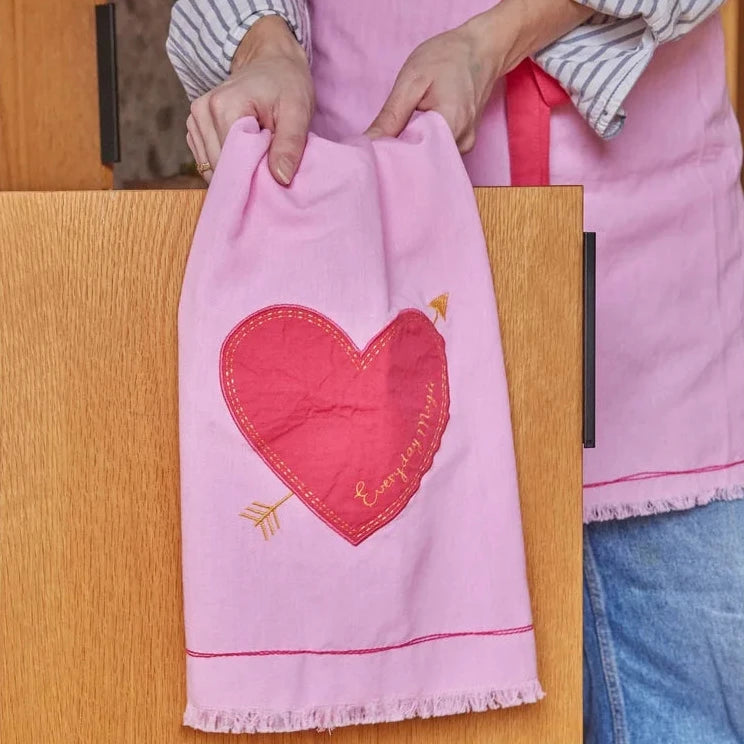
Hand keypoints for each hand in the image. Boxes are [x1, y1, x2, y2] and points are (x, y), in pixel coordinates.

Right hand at [186, 15, 313, 184]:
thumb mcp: (298, 113)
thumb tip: (281, 178)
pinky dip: (227, 165)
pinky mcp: (196, 128)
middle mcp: (201, 113)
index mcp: (222, 108)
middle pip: (218, 166)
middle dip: (243, 175)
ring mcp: (195, 120)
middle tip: (268, 164)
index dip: (250, 177)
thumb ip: (290, 145)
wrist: (273, 63)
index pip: (229, 162)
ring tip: (258, 154)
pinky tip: (244, 154)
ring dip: (235, 170)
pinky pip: (207, 161)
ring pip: (211, 167)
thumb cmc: (287, 84)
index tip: (271, 177)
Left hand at [365, 0, 592, 151]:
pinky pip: (438, 154)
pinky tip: (414, 135)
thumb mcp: (412, 80)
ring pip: (430, 160)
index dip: (393, 159)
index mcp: (451, 126)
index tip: (376, 154)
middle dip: (401, 157)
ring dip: (412, 151)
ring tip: (400, 136)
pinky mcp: (463, 144)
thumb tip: (368, 143)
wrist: (482, 49)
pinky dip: (423, 147)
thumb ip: (391, 116)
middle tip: (383, 146)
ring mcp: (465, 146)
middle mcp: (462, 143)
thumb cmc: (447, 58)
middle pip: (424, 164)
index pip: (415, 160)